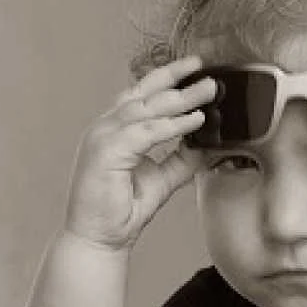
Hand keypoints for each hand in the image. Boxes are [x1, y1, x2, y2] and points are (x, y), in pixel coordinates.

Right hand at [65, 56, 213, 250]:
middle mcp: (106, 128)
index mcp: (115, 130)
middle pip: (145, 94)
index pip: (142, 94)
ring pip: (146, 109)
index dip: (168, 78)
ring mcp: (103, 137)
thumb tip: (208, 144)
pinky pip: (145, 132)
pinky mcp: (107, 152)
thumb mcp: (162, 179)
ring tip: (207, 92)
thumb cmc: (120, 211)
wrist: (98, 239)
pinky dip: (172, 125)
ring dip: (180, 99)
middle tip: (207, 74)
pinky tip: (194, 121)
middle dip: (178, 81)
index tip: (194, 67)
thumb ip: (183, 160)